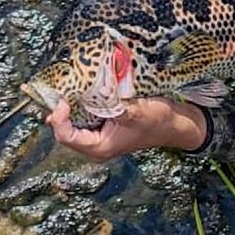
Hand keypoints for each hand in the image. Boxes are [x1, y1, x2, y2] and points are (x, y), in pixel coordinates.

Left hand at [46, 97, 208, 162]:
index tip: (64, 100)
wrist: (175, 124)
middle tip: (61, 89)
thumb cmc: (158, 122)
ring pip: (73, 120)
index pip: (66, 136)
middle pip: (65, 129)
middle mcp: (95, 144)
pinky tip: (81, 89)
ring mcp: (98, 135)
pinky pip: (84, 114)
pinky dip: (81, 102)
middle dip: (61, 110)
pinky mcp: (103, 125)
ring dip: (71, 104)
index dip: (59, 119)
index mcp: (100, 147)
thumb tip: (98, 95)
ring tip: (69, 86)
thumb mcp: (137, 113)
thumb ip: (116, 108)